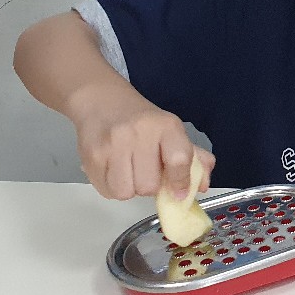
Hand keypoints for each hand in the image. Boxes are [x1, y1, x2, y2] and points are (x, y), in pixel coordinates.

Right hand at [74, 89, 212, 200]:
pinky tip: (114, 170)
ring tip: (129, 171)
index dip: (180, 182)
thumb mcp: (172, 131)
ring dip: (130, 188)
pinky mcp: (92, 155)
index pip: (179, 160)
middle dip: (150, 186)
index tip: (178, 193)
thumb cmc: (142, 121)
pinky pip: (106, 190)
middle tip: (147, 173)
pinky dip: (112, 187)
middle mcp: (139, 133)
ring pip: (126, 192)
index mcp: (166, 126)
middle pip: (149, 186)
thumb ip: (193, 158)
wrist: (102, 101)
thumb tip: (202, 185)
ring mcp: (113, 144)